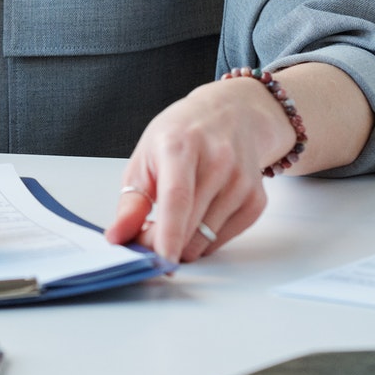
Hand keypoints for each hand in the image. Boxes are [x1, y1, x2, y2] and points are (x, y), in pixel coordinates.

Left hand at [103, 75, 295, 264]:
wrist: (232, 115)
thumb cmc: (182, 135)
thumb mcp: (145, 157)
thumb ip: (130, 202)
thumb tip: (117, 237)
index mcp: (181, 146)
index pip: (177, 197)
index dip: (168, 232)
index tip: (160, 260)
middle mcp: (218, 162)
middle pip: (190, 224)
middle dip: (162, 242)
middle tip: (147, 233)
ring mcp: (242, 182)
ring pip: (206, 239)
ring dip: (183, 242)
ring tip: (175, 218)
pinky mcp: (257, 200)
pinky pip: (223, 240)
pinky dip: (205, 240)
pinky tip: (199, 215)